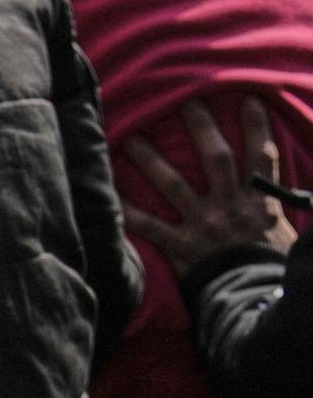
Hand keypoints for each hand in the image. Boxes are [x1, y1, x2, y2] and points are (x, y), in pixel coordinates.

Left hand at [122, 99, 297, 277]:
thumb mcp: (285, 230)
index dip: (256, 127)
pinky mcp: (183, 247)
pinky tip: (110, 196)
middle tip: (185, 100)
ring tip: (131, 138)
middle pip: (216, 159)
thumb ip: (275, 204)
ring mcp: (205, 225)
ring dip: (152, 161)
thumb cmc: (271, 265)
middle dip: (202, 128)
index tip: (247, 98)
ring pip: (175, 185)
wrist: (257, 299)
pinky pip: (152, 227)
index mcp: (261, 203)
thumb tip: (269, 182)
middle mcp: (232, 207)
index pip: (262, 157)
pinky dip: (131, 213)